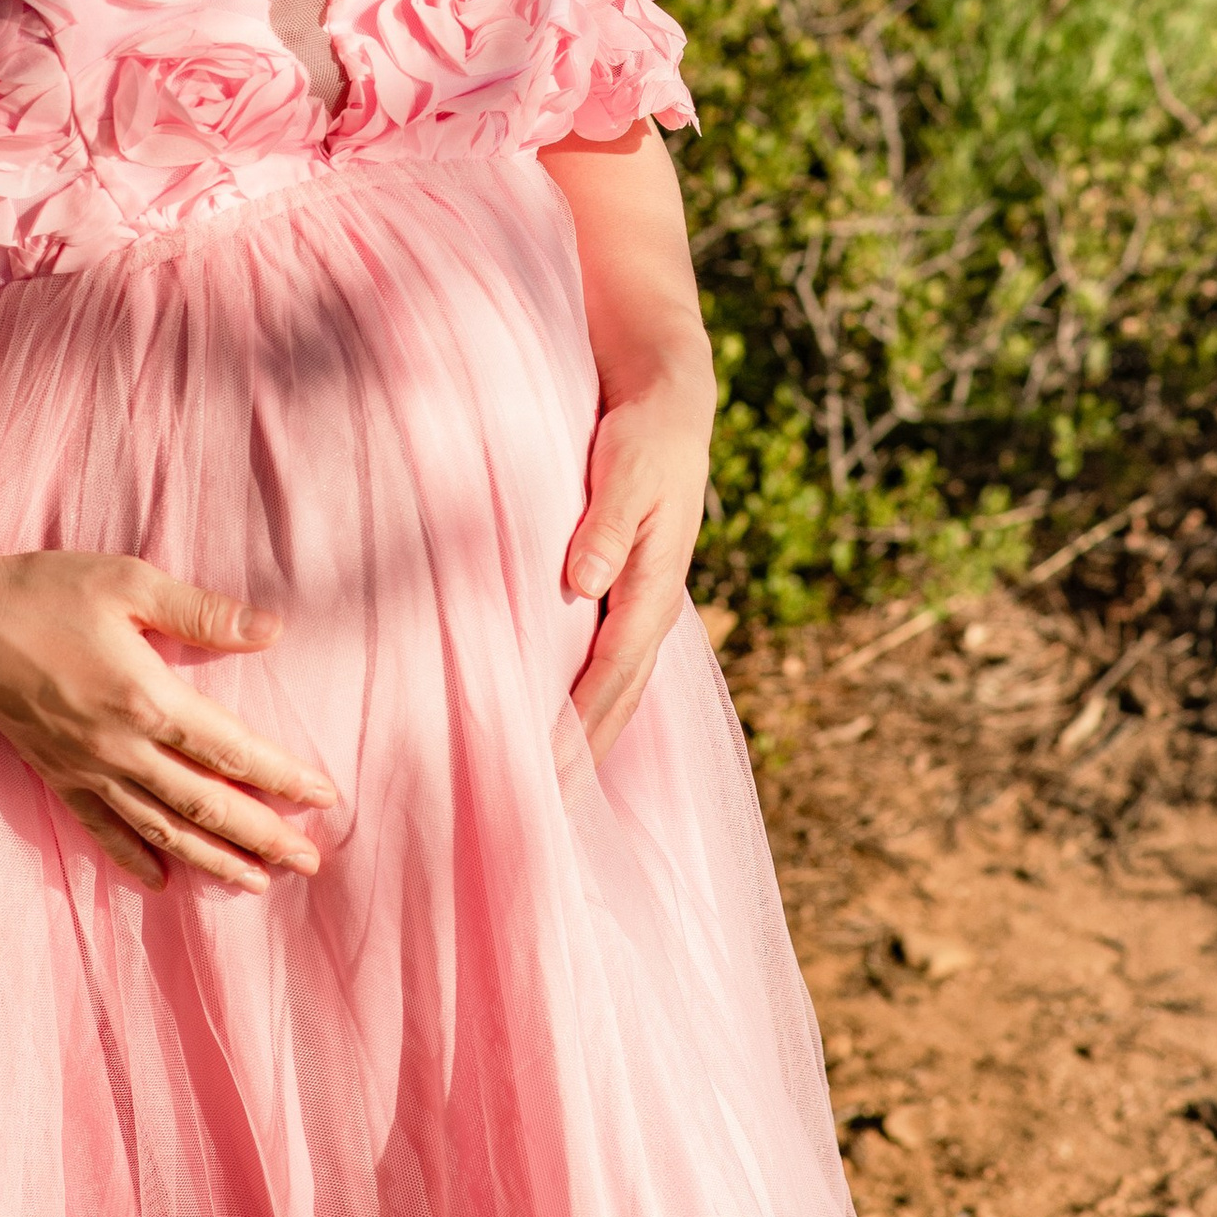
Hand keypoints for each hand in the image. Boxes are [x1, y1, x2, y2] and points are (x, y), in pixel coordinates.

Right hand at [0, 550, 340, 894]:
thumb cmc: (48, 591)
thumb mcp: (130, 582)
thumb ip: (202, 611)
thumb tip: (271, 629)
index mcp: (150, 698)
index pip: (232, 751)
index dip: (282, 777)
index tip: (324, 797)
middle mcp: (123, 746)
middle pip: (207, 804)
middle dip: (263, 836)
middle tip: (309, 863)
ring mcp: (88, 769)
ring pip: (162, 828)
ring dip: (213, 859)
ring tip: (256, 883)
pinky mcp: (57, 776)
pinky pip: (102, 830)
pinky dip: (133, 859)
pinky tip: (160, 883)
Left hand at [565, 385, 713, 767]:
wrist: (670, 404)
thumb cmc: (643, 434)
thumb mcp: (627, 467)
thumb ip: (607, 524)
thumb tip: (585, 584)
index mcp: (656, 583)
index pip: (614, 671)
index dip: (581, 723)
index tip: (548, 769)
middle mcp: (653, 604)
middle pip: (620, 696)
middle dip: (586, 754)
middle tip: (546, 812)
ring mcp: (643, 603)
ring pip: (618, 688)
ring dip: (590, 739)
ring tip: (556, 792)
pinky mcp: (626, 593)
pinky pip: (609, 663)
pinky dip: (590, 703)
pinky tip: (566, 727)